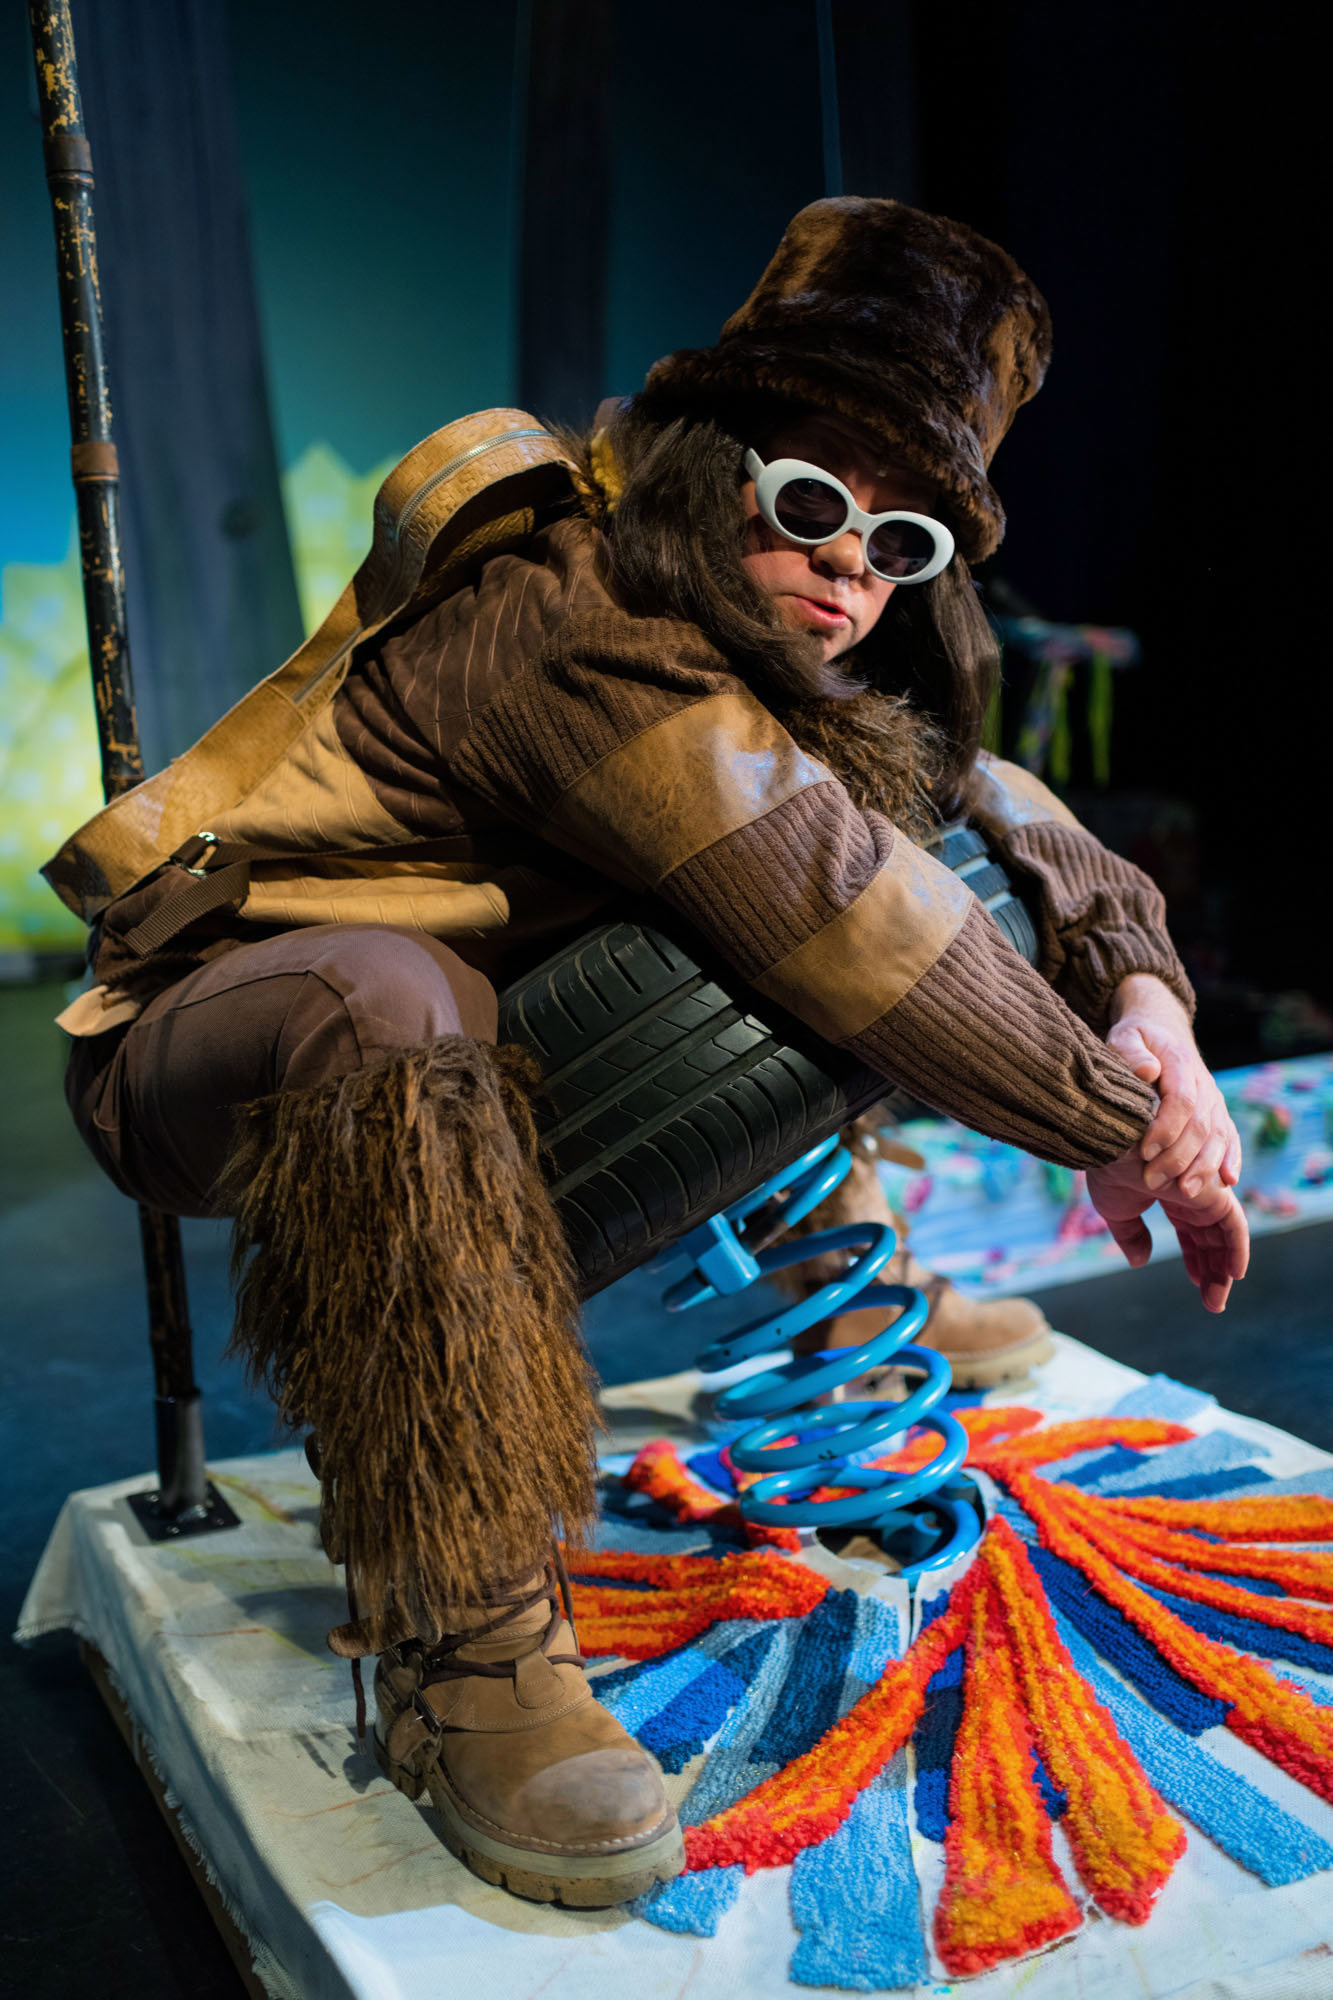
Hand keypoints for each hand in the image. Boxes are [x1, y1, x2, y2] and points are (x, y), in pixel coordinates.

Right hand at [1086, 1146, 1249, 1312]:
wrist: (1114, 1143)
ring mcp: (1206, 1193)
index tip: (1197, 1283)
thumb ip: (1131, 1234)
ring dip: (1224, 1268)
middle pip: (1210, 1239)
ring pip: (1225, 1237)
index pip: (1191, 1233)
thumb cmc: (1110, 1168)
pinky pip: (1236, 1227)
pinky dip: (1237, 1249)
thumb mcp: (1117, 1210)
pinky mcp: (1216, 1193)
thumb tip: (1139, 1261)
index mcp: (1171, 1195)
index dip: (1194, 1258)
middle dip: (1212, 1270)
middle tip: (1213, 1302)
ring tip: (1217, 1299)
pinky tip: (1234, 1274)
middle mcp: (1192, 1194)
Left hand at [1107, 974, 1241, 1195]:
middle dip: (1180, 1157)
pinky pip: (1231, 1138)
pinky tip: (1229, 1181)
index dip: (1167, 1128)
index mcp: (1181, 1065)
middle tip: (1152, 1182)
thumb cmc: (1137, 1039)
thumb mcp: (1126, 1037)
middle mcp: (1204, 1085)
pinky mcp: (1218, 1115)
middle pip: (1201, 1125)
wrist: (1163, 1032)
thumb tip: (1147, 1070)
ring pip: (1218, 1136)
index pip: (1182, 1100)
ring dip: (1204, 1166)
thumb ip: (1132, 1052)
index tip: (1145, 1151)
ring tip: (1187, 1191)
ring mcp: (1214, 1101)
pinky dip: (1232, 1159)